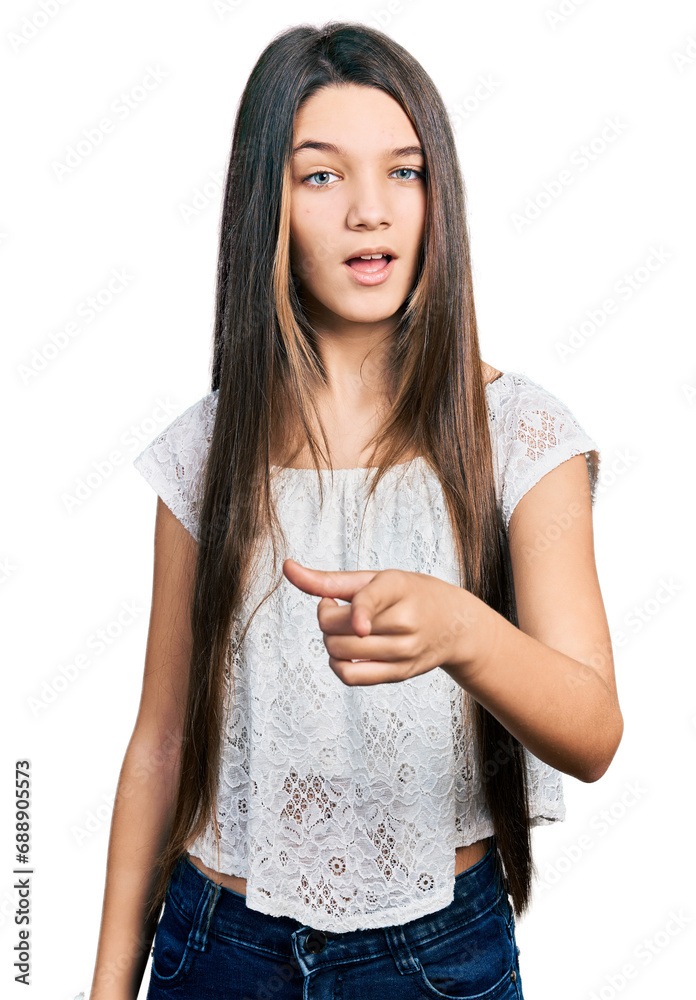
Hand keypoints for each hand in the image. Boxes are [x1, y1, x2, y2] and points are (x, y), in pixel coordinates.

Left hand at [282, 558, 481, 685]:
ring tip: (344, 628)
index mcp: (398, 587)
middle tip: (338, 608)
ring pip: (340, 652)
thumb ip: (329, 578)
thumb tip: (286, 567)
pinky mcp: (400, 673)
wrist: (454, 624)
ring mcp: (404, 651)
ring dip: (329, 640)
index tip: (344, 614)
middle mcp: (405, 621)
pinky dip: (337, 665)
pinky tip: (345, 651)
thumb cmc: (408, 595)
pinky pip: (352, 677)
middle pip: (338, 629)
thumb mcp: (375, 579)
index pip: (370, 601)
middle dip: (325, 618)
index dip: (357, 613)